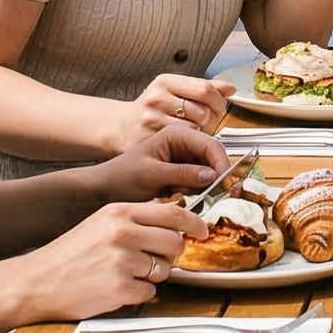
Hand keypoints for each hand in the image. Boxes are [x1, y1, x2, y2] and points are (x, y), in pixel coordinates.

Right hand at [15, 200, 205, 321]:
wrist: (37, 281)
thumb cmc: (70, 254)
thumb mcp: (100, 222)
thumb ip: (134, 219)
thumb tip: (173, 221)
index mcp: (119, 213)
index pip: (173, 211)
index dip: (194, 222)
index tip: (202, 231)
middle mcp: (123, 233)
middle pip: (174, 242)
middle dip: (170, 255)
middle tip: (152, 260)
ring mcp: (122, 261)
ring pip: (164, 270)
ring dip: (151, 276)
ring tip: (123, 275)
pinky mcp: (120, 289)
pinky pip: (150, 293)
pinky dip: (138, 294)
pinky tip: (115, 289)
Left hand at [88, 122, 228, 204]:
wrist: (106, 188)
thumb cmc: (123, 177)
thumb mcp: (151, 175)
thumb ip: (182, 173)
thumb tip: (212, 175)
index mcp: (177, 134)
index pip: (211, 145)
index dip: (222, 164)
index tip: (226, 185)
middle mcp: (185, 143)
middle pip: (214, 158)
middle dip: (217, 177)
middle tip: (219, 196)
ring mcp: (185, 158)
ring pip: (210, 172)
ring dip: (206, 187)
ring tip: (190, 196)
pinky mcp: (184, 173)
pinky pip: (200, 182)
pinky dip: (198, 192)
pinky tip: (185, 198)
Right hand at [116, 73, 234, 148]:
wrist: (121, 126)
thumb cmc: (153, 107)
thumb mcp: (174, 90)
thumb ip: (202, 88)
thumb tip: (230, 88)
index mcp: (165, 82)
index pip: (204, 89)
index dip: (218, 102)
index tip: (219, 108)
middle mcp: (156, 98)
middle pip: (201, 112)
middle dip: (210, 120)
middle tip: (207, 124)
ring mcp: (150, 119)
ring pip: (193, 131)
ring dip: (200, 135)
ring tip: (195, 134)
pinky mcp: (147, 140)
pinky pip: (180, 148)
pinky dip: (188, 148)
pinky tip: (185, 145)